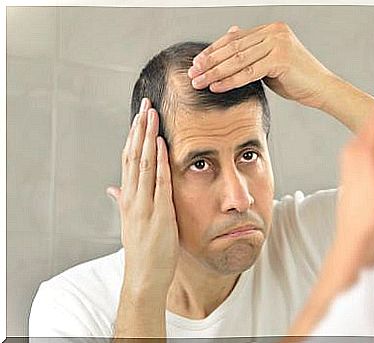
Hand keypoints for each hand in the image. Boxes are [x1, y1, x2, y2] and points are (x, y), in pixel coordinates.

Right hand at [107, 98, 178, 294]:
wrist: (143, 277)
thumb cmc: (142, 251)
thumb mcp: (130, 222)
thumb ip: (123, 202)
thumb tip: (113, 188)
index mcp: (128, 198)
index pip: (129, 160)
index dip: (133, 136)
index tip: (139, 116)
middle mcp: (133, 198)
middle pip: (134, 155)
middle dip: (140, 128)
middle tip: (145, 104)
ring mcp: (144, 205)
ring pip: (144, 164)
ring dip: (148, 138)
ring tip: (151, 115)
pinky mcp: (159, 214)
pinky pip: (160, 183)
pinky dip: (160, 162)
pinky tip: (162, 144)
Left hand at [188, 22, 331, 108]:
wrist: (322, 89)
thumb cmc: (296, 79)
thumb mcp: (270, 61)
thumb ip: (252, 50)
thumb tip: (231, 34)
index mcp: (270, 29)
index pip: (234, 38)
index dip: (213, 51)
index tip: (197, 63)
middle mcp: (274, 31)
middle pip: (233, 48)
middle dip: (210, 62)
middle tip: (192, 73)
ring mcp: (278, 43)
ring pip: (238, 59)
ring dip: (215, 72)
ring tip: (199, 82)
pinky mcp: (280, 58)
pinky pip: (248, 71)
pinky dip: (230, 80)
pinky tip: (216, 87)